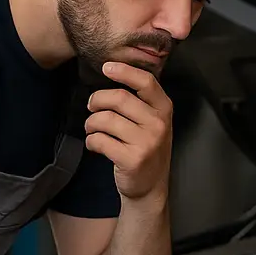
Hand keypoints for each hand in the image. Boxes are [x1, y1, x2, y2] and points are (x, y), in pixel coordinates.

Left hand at [85, 61, 172, 201]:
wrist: (150, 187)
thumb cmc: (146, 149)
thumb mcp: (153, 123)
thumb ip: (141, 102)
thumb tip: (112, 75)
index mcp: (164, 109)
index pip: (146, 82)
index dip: (124, 71)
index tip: (106, 67)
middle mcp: (158, 124)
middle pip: (119, 98)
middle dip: (97, 100)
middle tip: (91, 107)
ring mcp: (146, 142)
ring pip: (105, 119)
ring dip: (91, 123)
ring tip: (92, 129)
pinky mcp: (132, 159)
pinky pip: (100, 140)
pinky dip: (91, 141)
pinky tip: (95, 144)